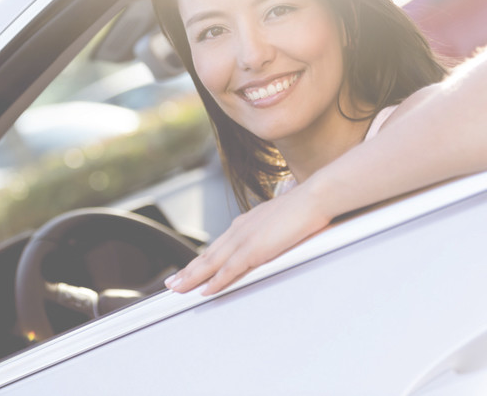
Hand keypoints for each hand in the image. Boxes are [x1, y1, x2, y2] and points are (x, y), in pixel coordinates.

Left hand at [164, 185, 330, 295]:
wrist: (315, 197)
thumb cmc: (306, 207)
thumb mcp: (282, 220)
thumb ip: (272, 230)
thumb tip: (274, 235)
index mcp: (246, 223)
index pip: (218, 246)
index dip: (202, 259)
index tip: (189, 269)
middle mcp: (239, 230)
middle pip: (208, 255)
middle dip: (188, 271)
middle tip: (171, 283)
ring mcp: (245, 239)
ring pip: (211, 263)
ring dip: (192, 277)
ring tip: (177, 289)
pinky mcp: (254, 249)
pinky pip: (229, 270)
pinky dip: (215, 282)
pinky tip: (204, 290)